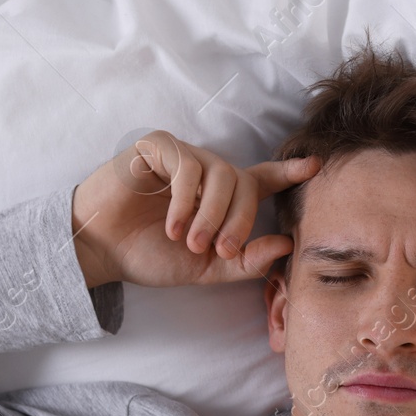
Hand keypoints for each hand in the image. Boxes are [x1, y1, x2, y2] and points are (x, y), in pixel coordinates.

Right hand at [70, 130, 318, 288]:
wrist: (101, 250)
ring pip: (219, 173)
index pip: (261, 180)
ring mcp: (183, 156)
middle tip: (220, 248)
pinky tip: (174, 225)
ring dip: (211, 213)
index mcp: (221, 198)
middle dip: (239, 219)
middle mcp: (206, 172)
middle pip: (244, 183)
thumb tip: (286, 245)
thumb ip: (245, 261)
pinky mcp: (157, 147)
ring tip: (191, 242)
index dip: (288, 172)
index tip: (314, 166)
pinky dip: (185, 201)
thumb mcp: (205, 268)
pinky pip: (187, 167)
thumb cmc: (150, 255)